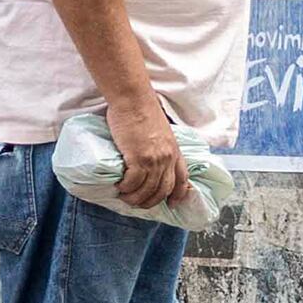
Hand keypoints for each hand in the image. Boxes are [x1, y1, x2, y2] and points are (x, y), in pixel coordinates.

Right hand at [108, 94, 192, 210]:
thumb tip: (149, 157)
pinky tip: (119, 186)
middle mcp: (167, 158)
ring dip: (135, 198)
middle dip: (151, 201)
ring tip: (125, 196)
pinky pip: (133, 182)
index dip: (178, 194)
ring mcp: (154, 159)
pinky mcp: (139, 158)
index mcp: (175, 151)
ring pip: (147, 190)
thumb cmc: (142, 109)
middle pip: (163, 190)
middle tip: (138, 203)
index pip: (182, 179)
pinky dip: (126, 188)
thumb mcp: (160, 131)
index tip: (172, 204)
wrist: (133, 99)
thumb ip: (160, 146)